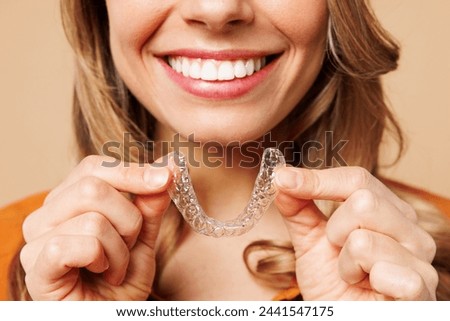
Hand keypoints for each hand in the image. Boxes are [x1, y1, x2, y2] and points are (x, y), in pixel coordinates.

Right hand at [20, 155, 171, 299]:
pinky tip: (100, 274)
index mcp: (68, 201)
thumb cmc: (120, 279)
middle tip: (130, 245)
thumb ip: (150, 204)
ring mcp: (37, 241)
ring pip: (94, 220)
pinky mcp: (37, 268)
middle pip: (93, 187)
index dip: (132, 171)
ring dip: (120, 250)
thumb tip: (168, 166)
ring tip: (115, 267)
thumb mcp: (143, 237)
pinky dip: (104, 260)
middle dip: (129, 219)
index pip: (95, 168)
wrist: (109, 317)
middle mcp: (46, 215)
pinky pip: (82, 244)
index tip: (167, 177)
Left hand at [274, 166, 437, 299]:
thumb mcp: (310, 241)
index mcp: (388, 211)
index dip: (318, 179)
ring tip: (354, 276)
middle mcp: (410, 229)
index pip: (357, 179)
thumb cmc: (333, 283)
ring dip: (345, 264)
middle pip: (363, 201)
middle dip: (334, 231)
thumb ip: (298, 208)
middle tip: (338, 253)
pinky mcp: (419, 288)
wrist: (342, 319)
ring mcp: (419, 259)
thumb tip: (282, 176)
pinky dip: (362, 282)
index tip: (283, 180)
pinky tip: (369, 289)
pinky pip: (382, 270)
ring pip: (364, 239)